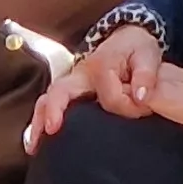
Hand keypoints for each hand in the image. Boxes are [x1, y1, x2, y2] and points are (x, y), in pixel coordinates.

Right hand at [34, 26, 163, 145]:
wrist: (127, 38)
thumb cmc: (137, 48)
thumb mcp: (148, 55)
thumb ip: (146, 76)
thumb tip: (140, 97)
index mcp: (100, 65)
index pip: (109, 98)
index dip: (127, 108)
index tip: (143, 109)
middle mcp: (80, 73)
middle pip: (59, 91)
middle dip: (53, 110)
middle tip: (50, 130)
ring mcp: (72, 82)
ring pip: (48, 100)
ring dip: (39, 121)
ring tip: (34, 145)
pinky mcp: (71, 91)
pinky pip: (52, 105)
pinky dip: (41, 122)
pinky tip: (37, 143)